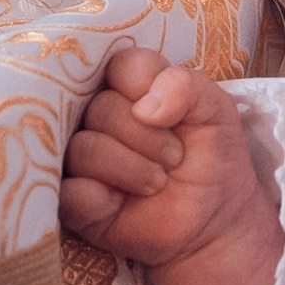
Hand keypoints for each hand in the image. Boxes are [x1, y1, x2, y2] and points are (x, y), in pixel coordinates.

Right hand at [60, 46, 284, 284]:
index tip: (169, 115)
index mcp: (129, 87)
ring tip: (157, 182)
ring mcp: (81, 158)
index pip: (121, 66)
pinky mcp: (72, 201)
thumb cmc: (211, 157)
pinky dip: (100, 197)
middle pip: (102, 109)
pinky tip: (122, 203)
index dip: (145, 89)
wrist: (214, 219)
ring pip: (84, 149)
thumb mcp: (215, 111)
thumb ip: (187, 87)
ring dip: (132, 169)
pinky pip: (69, 191)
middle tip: (174, 158)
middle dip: (149, 138)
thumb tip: (145, 106)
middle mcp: (97, 116)